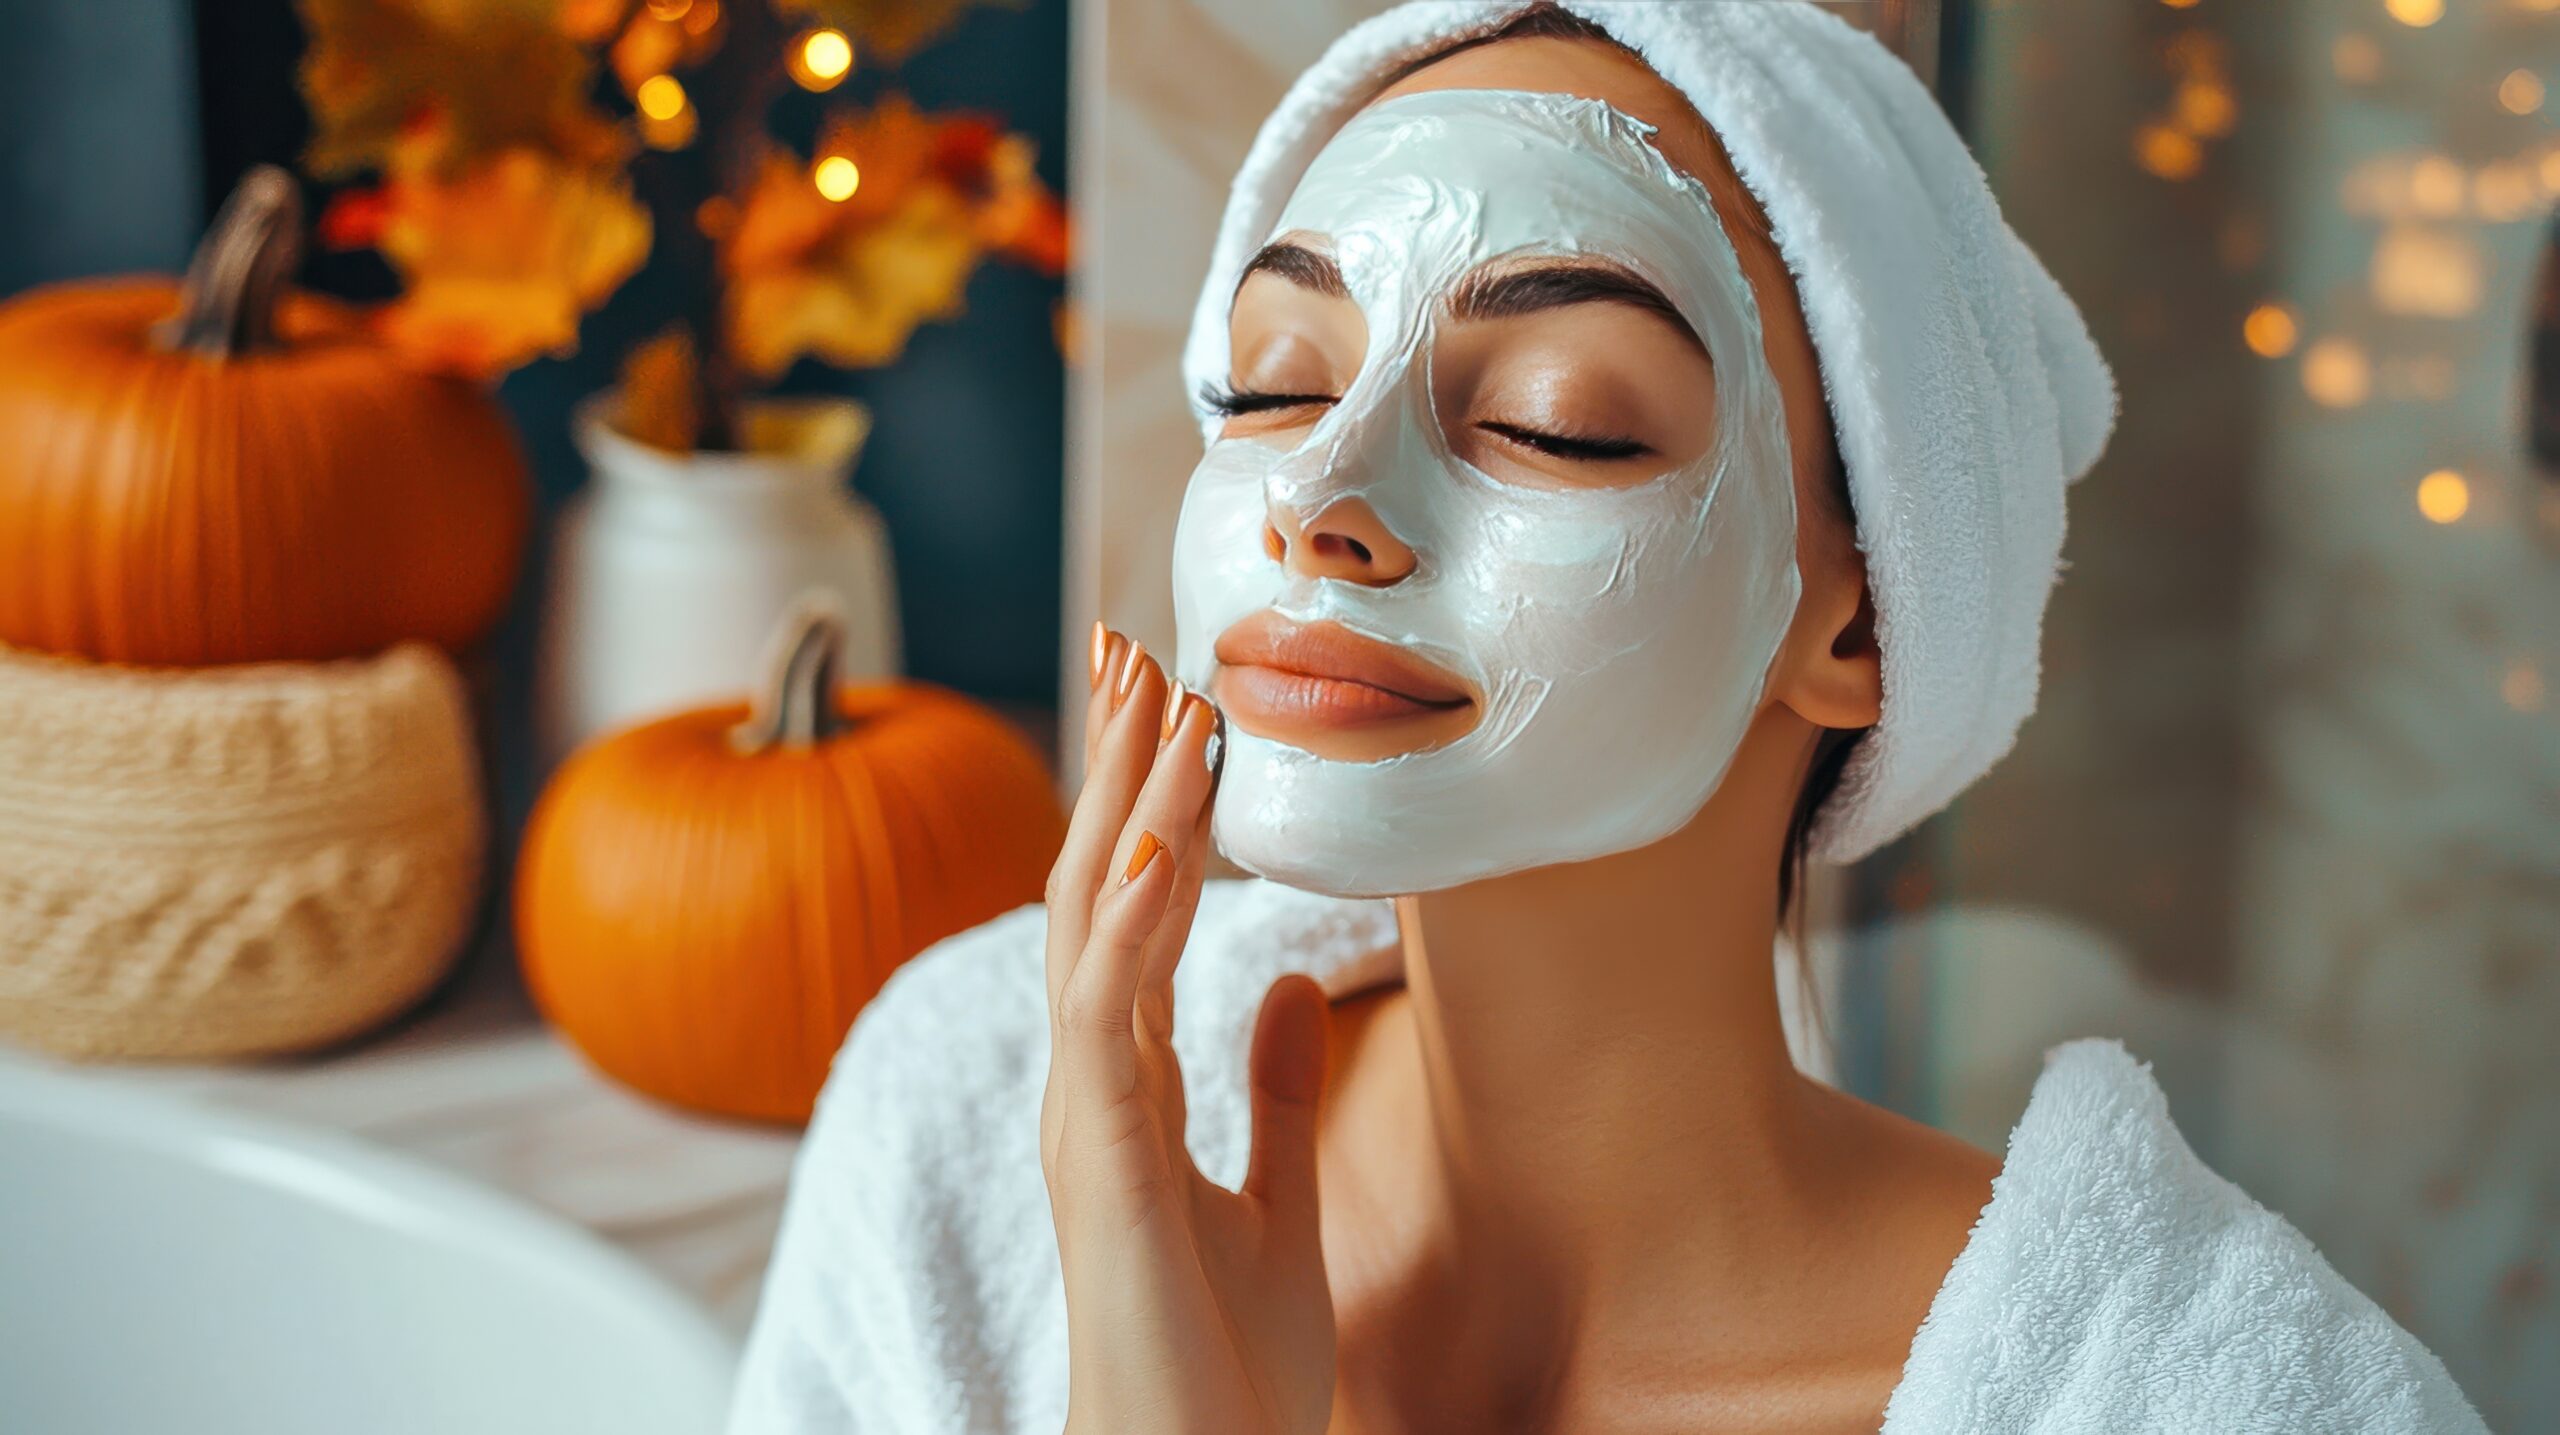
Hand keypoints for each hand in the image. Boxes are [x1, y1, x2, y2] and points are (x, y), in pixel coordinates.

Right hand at [1041, 628, 1336, 1434]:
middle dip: (1115, 764)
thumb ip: (1272, 1090)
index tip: (1173, 701)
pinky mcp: (1105, 1156)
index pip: (1130, 910)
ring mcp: (1087, 1114)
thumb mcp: (1275, 1198)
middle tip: (1135, 643)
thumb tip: (1294, 984)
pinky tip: (1165, 844)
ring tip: (1161, 694)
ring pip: (1094, 923)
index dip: (1147, 804)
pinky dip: (1131, 923)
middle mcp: (1091, 1081)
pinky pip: (1107, 1014)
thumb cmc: (1225, 1364)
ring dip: (1131, 805)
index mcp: (1128, 1085)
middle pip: (1094, 886)